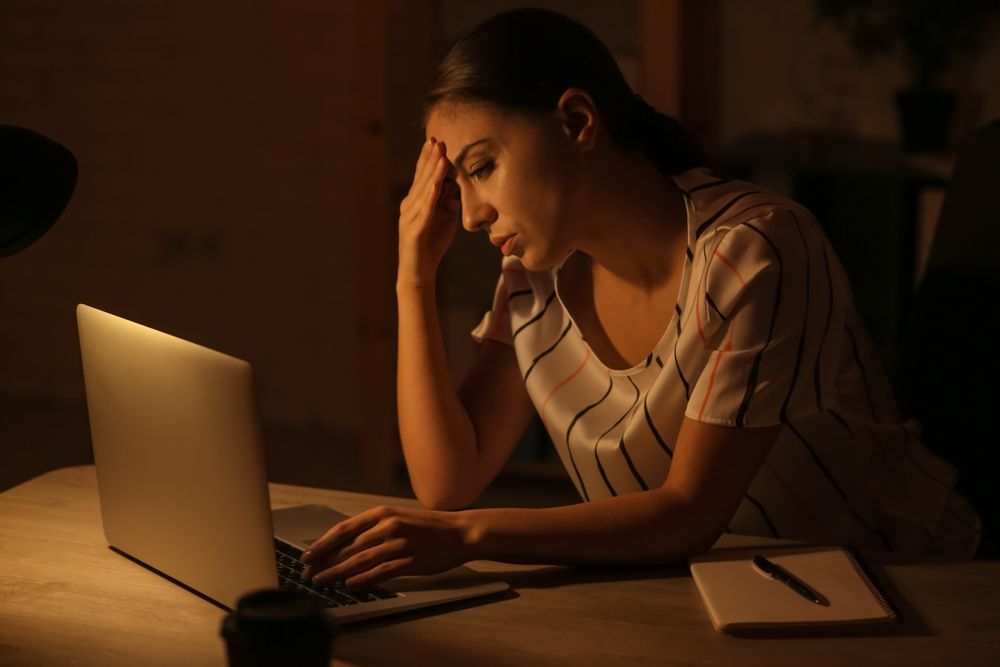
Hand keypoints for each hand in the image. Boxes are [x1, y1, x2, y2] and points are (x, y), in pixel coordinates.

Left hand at [298, 505, 475, 587]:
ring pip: (360, 561)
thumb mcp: (398, 518)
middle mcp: (388, 526)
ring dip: (337, 573)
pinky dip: (363, 579)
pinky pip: (381, 572)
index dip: (322, 544)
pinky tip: (350, 585)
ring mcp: (400, 544)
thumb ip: (373, 529)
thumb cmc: (428, 527)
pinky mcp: (411, 561)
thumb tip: (343, 546)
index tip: (307, 555)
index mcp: (382, 513)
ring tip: (322, 582)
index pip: (343, 529)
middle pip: (348, 547)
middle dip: (325, 562)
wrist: (460, 532)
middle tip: (309, 573)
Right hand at [397, 138, 460, 284]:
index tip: (436, 141)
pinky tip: (437, 184)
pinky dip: (431, 196)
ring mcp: (410, 218)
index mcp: (417, 202)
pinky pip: (424, 211)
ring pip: (423, 191)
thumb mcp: (445, 219)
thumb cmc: (432, 244)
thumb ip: (448, 201)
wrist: (419, 270)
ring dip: (432, 173)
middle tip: (437, 140)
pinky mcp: (414, 231)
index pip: (423, 176)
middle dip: (430, 159)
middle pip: (422, 179)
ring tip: (440, 156)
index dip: (429, 159)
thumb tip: (455, 184)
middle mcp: (410, 206)